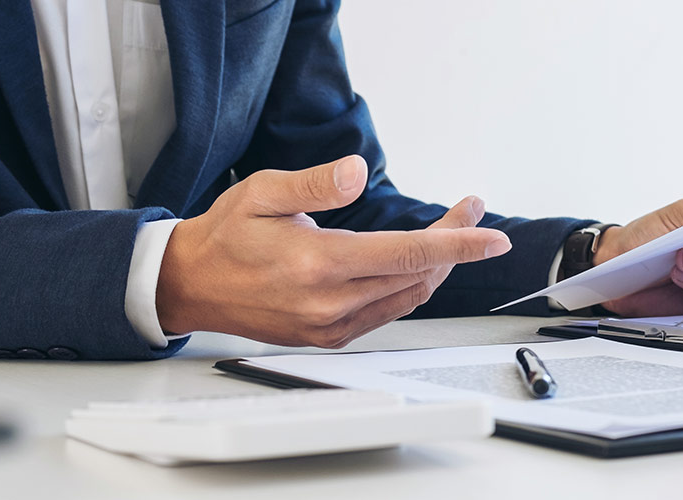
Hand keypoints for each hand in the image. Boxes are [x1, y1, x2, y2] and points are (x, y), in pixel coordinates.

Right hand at [155, 155, 510, 347]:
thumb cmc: (225, 235)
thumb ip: (315, 183)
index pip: (408, 254)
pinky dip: (411, 286)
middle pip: (417, 274)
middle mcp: (329, 302)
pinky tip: (417, 263)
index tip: (494, 237)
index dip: (459, 244)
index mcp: (318, 264)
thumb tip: (357, 172)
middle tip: (469, 211)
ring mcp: (330, 325)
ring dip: (437, 265)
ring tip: (451, 231)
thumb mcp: (263, 192)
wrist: (189, 285)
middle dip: (454, 242)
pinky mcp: (328, 337)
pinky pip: (387, 312)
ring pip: (408, 296)